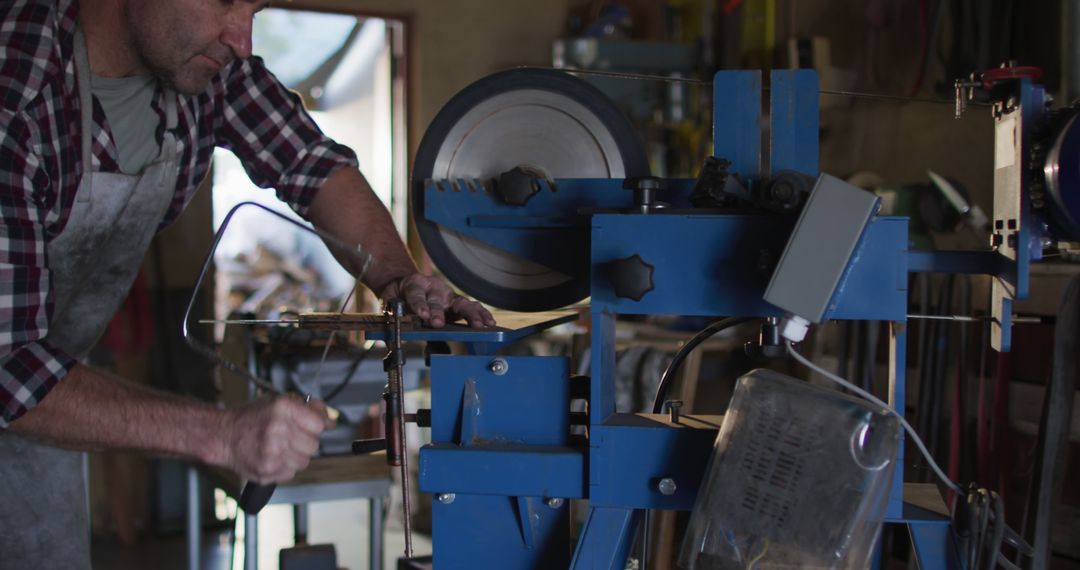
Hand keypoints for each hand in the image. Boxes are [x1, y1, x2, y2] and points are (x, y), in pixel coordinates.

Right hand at [221, 395, 331, 483]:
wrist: (222, 436)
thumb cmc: (250, 418)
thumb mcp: (278, 402)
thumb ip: (307, 408)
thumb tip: (331, 418)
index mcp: (282, 409)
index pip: (319, 424)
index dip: (320, 425)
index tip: (318, 425)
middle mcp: (278, 430)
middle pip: (314, 445)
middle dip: (306, 441)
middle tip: (292, 436)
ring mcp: (272, 452)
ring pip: (304, 461)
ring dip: (296, 456)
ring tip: (281, 447)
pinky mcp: (267, 471)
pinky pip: (291, 473)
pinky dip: (285, 467)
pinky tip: (273, 457)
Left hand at [380, 273, 495, 327]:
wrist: (404, 282)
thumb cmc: (398, 295)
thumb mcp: (388, 302)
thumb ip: (391, 318)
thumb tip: (396, 338)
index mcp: (414, 284)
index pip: (416, 294)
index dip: (419, 304)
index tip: (422, 315)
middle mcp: (433, 287)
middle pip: (437, 300)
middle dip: (439, 312)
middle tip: (439, 323)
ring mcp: (447, 294)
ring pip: (460, 302)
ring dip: (470, 314)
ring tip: (479, 325)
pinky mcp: (456, 301)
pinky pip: (470, 306)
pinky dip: (480, 314)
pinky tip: (488, 322)